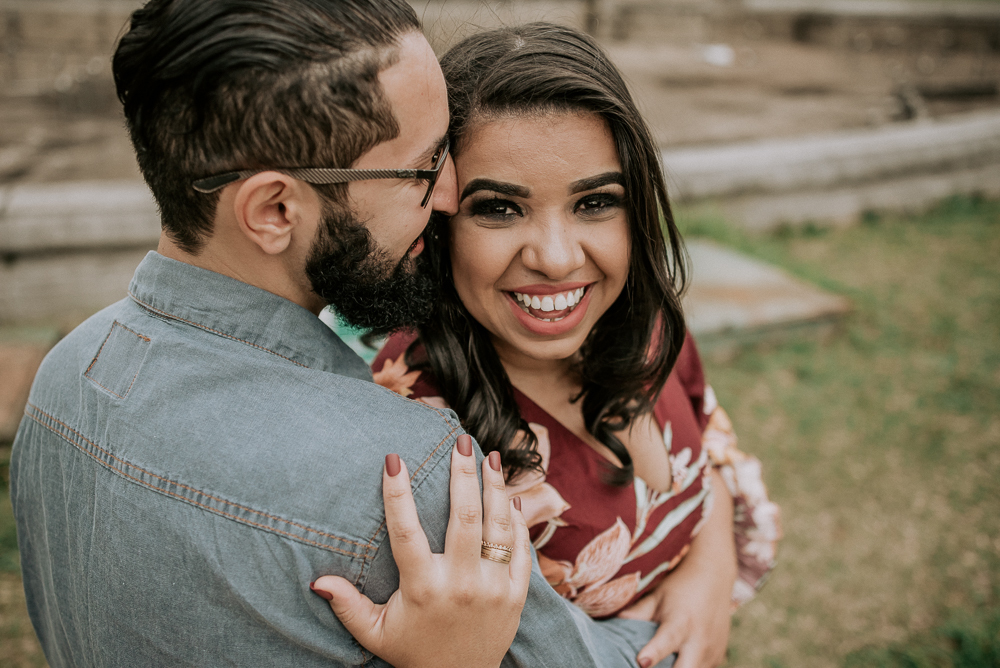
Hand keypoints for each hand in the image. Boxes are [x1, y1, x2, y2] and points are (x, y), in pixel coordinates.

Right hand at [311, 435, 530, 667]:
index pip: (406, 531)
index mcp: (423, 588)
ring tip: (490, 456)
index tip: (393, 459)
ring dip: (494, 486)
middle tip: (460, 441)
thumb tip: (317, 582)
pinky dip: (515, 520)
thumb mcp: (376, 633)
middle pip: (464, 516)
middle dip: (463, 473)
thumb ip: (348, 606)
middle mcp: (461, 583)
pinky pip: (519, 548)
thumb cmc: (415, 654)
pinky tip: (509, 496)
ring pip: (496, 525)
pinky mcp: (516, 594)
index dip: (397, 493)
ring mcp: (493, 587)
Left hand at [618, 469, 736, 667]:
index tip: (641, 662)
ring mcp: (712, 652)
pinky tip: (675, 662)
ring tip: (657, 665)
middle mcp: (699, 640)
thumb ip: (636, 613)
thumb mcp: (657, 595)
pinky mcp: (719, 658)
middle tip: (645, 667)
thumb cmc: (679, 585)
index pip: (666, 642)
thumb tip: (608, 625)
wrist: (714, 574)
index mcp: (680, 622)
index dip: (654, 653)